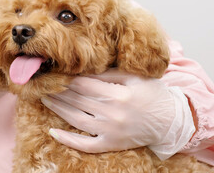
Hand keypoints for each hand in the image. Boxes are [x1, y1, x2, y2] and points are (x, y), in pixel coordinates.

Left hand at [41, 69, 194, 159]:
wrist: (170, 120)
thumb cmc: (153, 94)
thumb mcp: (135, 77)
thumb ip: (109, 73)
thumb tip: (84, 69)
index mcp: (118, 95)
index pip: (84, 85)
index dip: (66, 78)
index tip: (55, 72)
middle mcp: (112, 114)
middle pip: (77, 100)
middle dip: (58, 91)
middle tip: (43, 84)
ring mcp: (110, 131)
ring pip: (76, 119)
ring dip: (58, 109)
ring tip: (45, 99)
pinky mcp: (111, 144)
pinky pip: (86, 144)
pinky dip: (69, 139)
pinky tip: (53, 132)